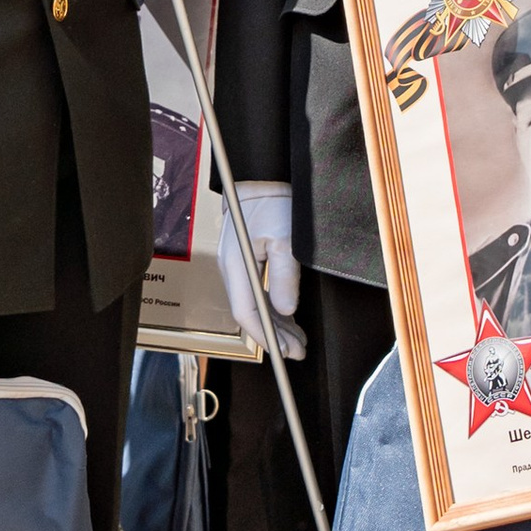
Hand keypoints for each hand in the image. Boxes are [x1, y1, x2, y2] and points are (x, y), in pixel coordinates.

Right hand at [223, 181, 305, 356]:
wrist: (261, 179)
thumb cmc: (271, 202)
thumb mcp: (285, 238)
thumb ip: (285, 276)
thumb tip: (286, 310)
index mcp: (236, 265)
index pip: (246, 312)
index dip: (266, 335)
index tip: (286, 350)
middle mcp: (232, 269)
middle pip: (250, 312)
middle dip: (274, 335)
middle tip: (298, 350)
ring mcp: (236, 265)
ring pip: (254, 304)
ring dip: (275, 323)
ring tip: (297, 339)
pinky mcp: (244, 260)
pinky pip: (256, 292)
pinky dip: (273, 307)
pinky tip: (288, 317)